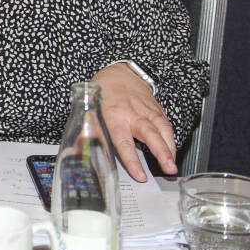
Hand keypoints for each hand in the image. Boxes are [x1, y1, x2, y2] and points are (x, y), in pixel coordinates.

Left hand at [92, 62, 175, 181]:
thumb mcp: (88, 112)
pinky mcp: (157, 110)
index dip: (133, 160)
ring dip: (170, 149)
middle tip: (169, 170)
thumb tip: (76, 152)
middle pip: (150, 135)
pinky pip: (167, 126)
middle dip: (161, 154)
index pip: (124, 142)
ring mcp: (147, 111)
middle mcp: (133, 114)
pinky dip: (171, 140)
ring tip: (173, 166)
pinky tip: (172, 152)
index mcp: (113, 116)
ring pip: (162, 130)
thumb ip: (85, 134)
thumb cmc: (102, 93)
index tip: (140, 176)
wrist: (119, 73)